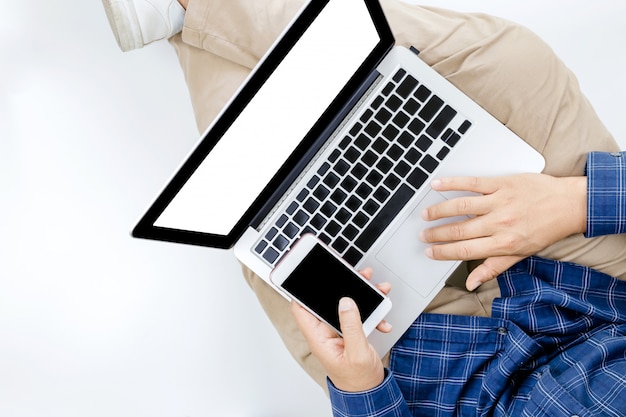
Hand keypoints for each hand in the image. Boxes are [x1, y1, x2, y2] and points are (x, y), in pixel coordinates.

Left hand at [291, 268, 390, 391]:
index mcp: (319, 337)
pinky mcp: (351, 330)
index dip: (302, 291)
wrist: (371, 391)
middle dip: (344, 285)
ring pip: (347, 304)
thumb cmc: (358, 379)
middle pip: (327, 301)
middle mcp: (326, 331)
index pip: (302, 308)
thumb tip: (345, 302)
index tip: (310, 274)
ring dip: (364, 296)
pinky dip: (373, 313)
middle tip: (358, 275)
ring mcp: (339, 330)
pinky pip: (360, 314)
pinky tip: (383, 319)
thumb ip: (351, 326)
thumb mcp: (357, 352)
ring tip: (378, 288)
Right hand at [420, 174, 586, 289]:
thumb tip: (473, 282)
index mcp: (504, 243)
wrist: (570, 205)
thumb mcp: (522, 254)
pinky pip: (472, 183)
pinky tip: (438, 185)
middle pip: (459, 229)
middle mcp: (500, 223)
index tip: (430, 252)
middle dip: (437, 234)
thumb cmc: (547, 229)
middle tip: (423, 235)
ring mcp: (500, 201)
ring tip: (425, 215)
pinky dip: (452, 183)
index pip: (465, 250)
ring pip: (461, 206)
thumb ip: (493, 267)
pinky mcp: (502, 183)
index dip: (443, 252)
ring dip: (439, 211)